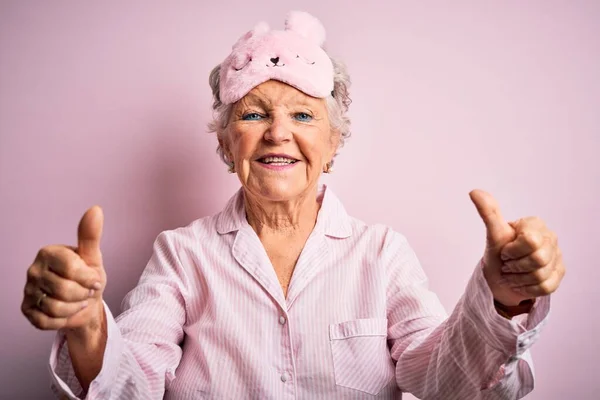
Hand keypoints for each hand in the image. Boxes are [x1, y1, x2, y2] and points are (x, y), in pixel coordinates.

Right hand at [21, 206, 105, 331]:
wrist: (85, 303)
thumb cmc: (88, 277)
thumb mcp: (93, 257)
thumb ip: (91, 235)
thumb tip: (96, 209)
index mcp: (48, 253)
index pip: (72, 268)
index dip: (89, 278)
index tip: (95, 279)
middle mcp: (33, 270)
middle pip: (64, 290)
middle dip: (83, 294)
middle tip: (87, 291)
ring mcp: (28, 290)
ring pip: (55, 308)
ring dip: (74, 308)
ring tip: (78, 301)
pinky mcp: (27, 310)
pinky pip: (46, 321)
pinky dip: (63, 320)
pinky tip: (67, 311)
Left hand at [469, 190, 564, 306]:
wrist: (500, 276)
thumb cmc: (498, 252)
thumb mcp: (492, 234)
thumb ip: (488, 213)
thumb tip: (474, 192)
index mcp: (535, 225)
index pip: (530, 241)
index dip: (512, 251)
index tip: (505, 251)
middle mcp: (551, 238)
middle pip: (538, 259)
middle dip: (516, 266)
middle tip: (507, 264)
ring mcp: (557, 256)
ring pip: (541, 275)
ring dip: (519, 279)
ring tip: (513, 273)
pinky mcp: (559, 274)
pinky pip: (545, 287)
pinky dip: (527, 288)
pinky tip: (521, 283)